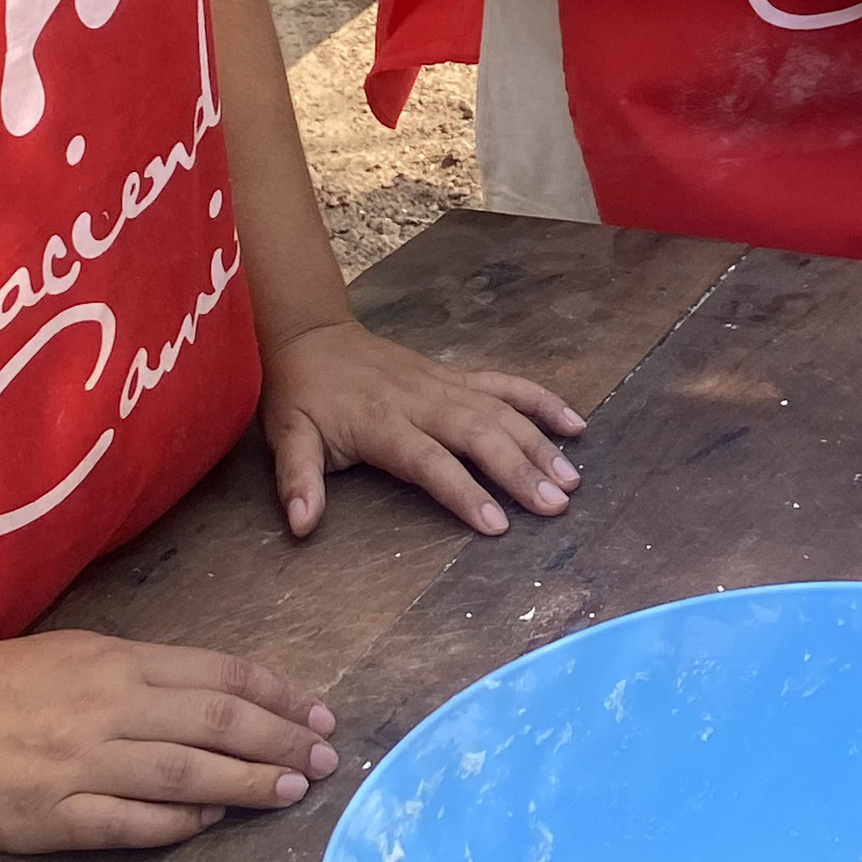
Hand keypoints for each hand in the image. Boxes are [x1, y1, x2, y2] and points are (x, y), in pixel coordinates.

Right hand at [0, 630, 339, 852]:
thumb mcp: (74, 655)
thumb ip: (140, 675)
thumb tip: (211, 699)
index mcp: (115, 661)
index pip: (217, 674)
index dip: (277, 694)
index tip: (317, 713)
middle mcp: (106, 707)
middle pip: (215, 721)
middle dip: (281, 738)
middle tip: (326, 758)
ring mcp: (78, 764)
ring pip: (184, 772)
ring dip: (247, 782)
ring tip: (292, 791)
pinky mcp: (47, 817)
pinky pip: (126, 823)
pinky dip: (176, 823)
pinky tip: (210, 822)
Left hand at [262, 320, 585, 539]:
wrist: (314, 336)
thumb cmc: (302, 394)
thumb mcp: (287, 436)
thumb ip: (297, 480)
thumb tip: (302, 525)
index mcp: (383, 422)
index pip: (430, 462)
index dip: (463, 492)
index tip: (497, 524)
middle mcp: (424, 401)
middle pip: (480, 435)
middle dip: (521, 470)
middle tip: (556, 504)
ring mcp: (447, 384)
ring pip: (502, 411)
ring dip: (540, 443)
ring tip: (571, 479)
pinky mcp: (458, 375)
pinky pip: (507, 385)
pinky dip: (542, 401)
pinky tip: (574, 424)